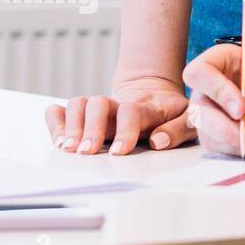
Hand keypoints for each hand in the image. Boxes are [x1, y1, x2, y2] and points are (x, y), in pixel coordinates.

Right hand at [44, 76, 193, 155]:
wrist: (154, 92)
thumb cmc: (172, 112)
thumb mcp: (189, 118)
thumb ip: (179, 129)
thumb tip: (158, 142)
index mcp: (146, 107)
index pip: (132, 112)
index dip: (125, 130)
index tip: (119, 152)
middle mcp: (118, 106)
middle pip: (99, 104)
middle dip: (91, 127)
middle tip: (87, 152)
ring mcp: (100, 110)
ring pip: (79, 104)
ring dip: (71, 125)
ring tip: (68, 148)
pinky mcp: (85, 115)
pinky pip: (62, 110)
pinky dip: (55, 121)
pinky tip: (58, 137)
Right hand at [182, 44, 244, 156]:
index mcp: (231, 63)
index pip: (200, 72)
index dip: (214, 90)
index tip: (241, 108)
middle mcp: (221, 90)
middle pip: (200, 110)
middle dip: (228, 129)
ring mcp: (223, 117)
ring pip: (212, 137)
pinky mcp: (231, 139)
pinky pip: (230, 152)